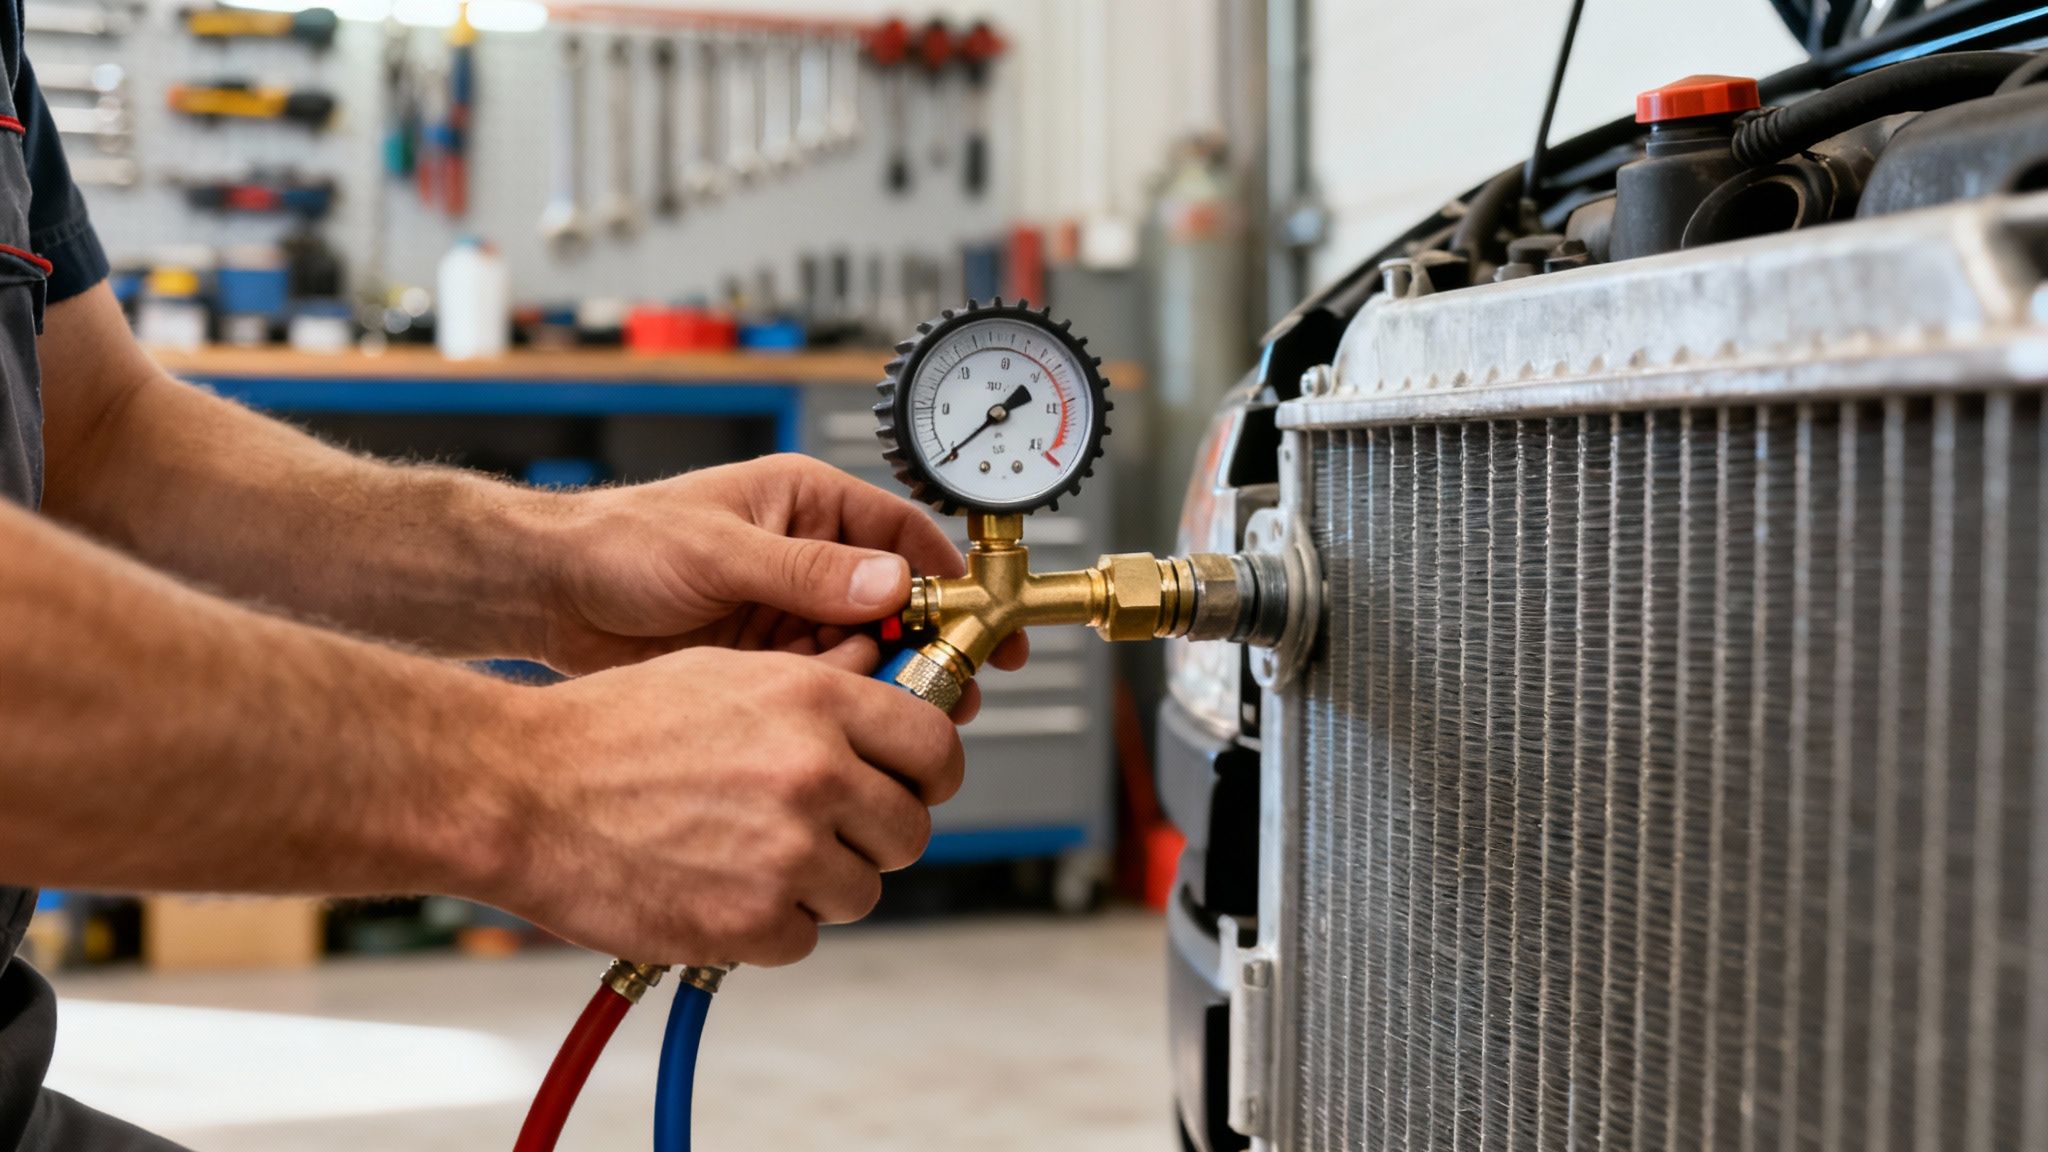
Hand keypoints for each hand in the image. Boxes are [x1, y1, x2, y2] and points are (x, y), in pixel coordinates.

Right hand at [487, 637, 960, 966]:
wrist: (520, 790)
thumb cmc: (612, 726)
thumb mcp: (725, 672)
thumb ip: (818, 685)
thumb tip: (885, 680)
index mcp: (816, 703)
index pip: (937, 747)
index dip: (929, 772)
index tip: (913, 783)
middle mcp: (814, 774)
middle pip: (909, 830)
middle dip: (874, 836)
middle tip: (824, 831)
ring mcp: (786, 853)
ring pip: (860, 890)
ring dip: (818, 884)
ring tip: (750, 856)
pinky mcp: (750, 922)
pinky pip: (804, 937)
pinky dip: (769, 926)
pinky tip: (718, 887)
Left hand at [535, 454, 1025, 711]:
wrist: (549, 592)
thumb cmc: (620, 542)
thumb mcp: (720, 551)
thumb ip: (807, 572)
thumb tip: (888, 583)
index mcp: (807, 503)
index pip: (903, 536)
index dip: (952, 579)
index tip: (988, 621)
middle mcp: (807, 554)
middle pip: (895, 600)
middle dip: (929, 642)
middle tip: (960, 687)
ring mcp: (786, 606)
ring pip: (865, 646)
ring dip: (888, 677)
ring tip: (912, 713)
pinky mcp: (764, 653)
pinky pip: (823, 678)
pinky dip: (842, 699)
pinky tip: (850, 721)